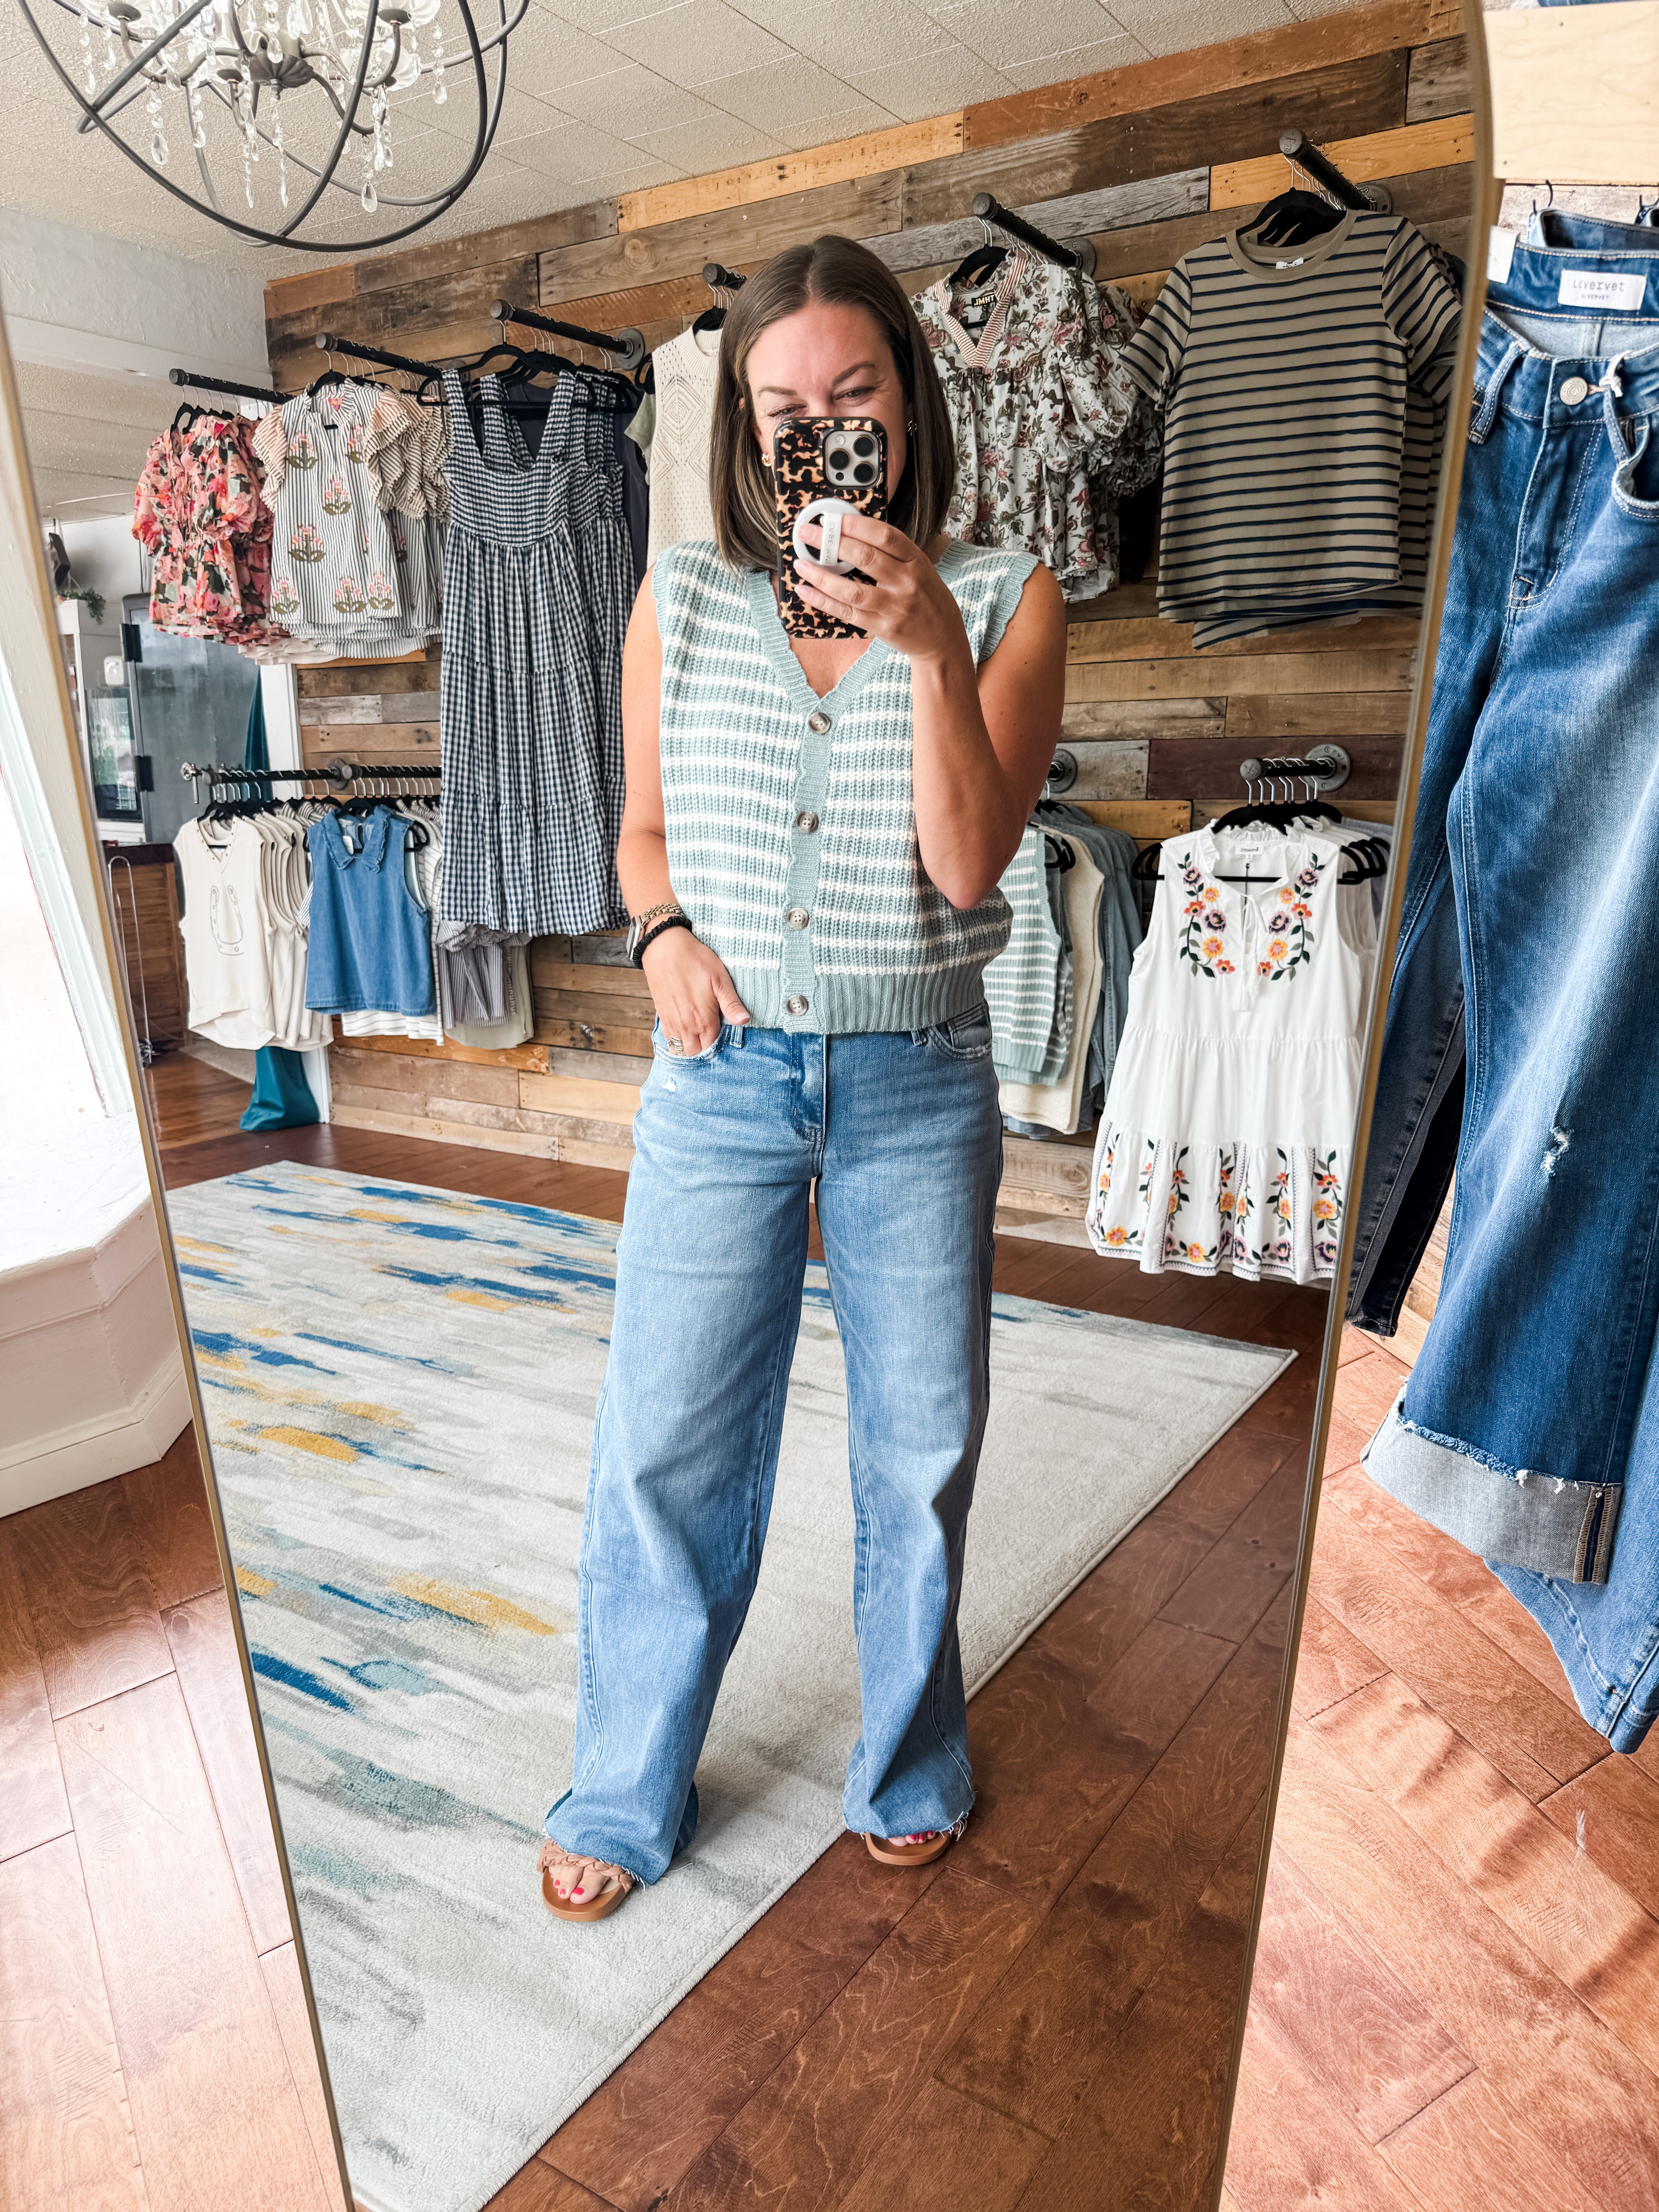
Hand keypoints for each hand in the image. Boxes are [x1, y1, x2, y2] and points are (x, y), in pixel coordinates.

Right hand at [640, 928, 748, 1055]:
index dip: (720, 1045)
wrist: (664, 948)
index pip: (712, 1047)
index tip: (725, 1035)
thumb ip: (731, 1004)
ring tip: (699, 1036)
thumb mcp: (720, 979)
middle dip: (705, 1049)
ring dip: (690, 1047)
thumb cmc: (694, 960)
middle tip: (713, 1035)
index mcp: (703, 1020)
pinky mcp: (662, 1016)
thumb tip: (745, 1021)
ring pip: (680, 1050)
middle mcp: (685, 1027)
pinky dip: (677, 1041)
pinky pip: (669, 1040)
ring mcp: (671, 1023)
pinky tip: (686, 1030)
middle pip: (696, 1053)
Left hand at [793, 515, 968, 665]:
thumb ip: (893, 553)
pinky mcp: (883, 628)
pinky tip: (806, 591)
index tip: (833, 518)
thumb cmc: (926, 599)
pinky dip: (824, 601)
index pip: (884, 535)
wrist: (943, 639)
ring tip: (801, 564)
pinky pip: (848, 612)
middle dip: (831, 543)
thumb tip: (853, 533)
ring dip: (822, 576)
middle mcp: (907, 582)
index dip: (855, 524)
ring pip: (852, 589)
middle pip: (865, 557)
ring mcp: (895, 606)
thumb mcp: (920, 569)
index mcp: (916, 560)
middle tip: (807, 533)